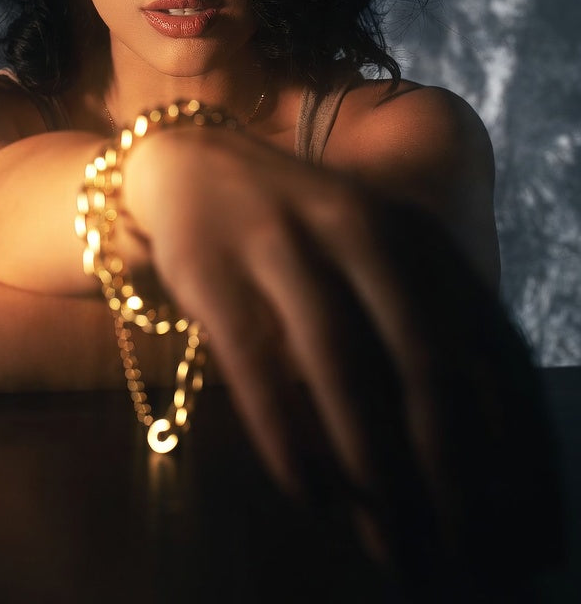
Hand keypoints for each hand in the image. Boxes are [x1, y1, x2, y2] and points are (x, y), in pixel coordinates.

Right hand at [123, 126, 562, 596]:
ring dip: (372, 467)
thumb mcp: (370, 259)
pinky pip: (256, 364)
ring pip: (341, 367)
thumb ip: (416, 330)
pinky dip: (286, 436)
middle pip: (423, 362)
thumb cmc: (294, 227)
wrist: (195, 164)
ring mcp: (283, 245)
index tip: (525, 521)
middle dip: (452, 471)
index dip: (515, 440)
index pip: (487, 343)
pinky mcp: (214, 269)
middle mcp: (359, 231)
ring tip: (392, 547)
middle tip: (465, 556)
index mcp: (412, 234)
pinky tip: (308, 495)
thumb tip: (457, 456)